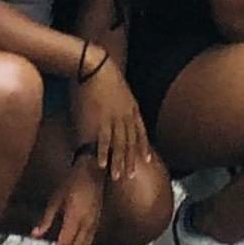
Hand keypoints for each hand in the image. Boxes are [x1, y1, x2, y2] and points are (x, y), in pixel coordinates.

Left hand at [34, 156, 104, 244]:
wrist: (94, 170)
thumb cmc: (72, 182)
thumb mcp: (55, 198)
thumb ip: (46, 219)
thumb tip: (35, 235)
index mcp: (75, 217)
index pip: (64, 244)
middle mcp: (87, 224)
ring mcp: (94, 224)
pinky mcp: (96, 222)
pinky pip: (87, 243)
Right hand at [70, 61, 147, 182]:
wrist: (96, 67)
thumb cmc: (105, 75)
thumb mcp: (121, 90)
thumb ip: (123, 103)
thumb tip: (120, 112)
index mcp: (132, 108)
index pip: (140, 132)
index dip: (143, 147)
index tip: (147, 159)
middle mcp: (126, 116)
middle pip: (130, 142)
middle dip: (132, 160)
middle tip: (132, 176)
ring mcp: (113, 119)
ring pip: (118, 144)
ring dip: (118, 162)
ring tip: (117, 177)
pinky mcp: (99, 119)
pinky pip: (103, 140)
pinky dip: (103, 153)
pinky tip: (102, 164)